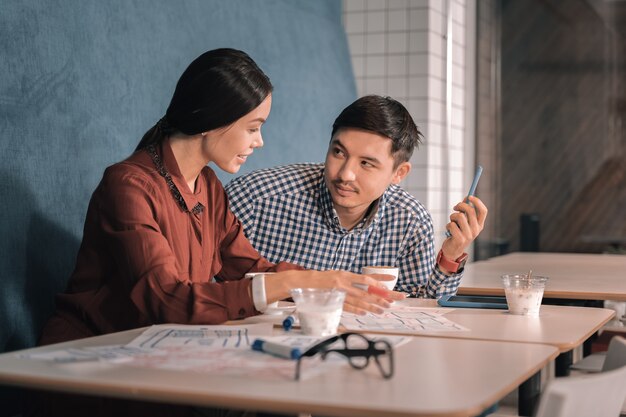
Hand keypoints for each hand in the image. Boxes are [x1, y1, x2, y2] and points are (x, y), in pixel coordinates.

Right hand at [264, 270, 405, 315]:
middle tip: (397, 298)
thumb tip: (364, 287)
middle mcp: (343, 281)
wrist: (300, 282)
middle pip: (368, 290)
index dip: (380, 279)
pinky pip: (348, 306)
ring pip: (360, 300)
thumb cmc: (319, 280)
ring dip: (374, 305)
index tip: (393, 280)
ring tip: (386, 309)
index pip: (366, 277)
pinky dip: (358, 310)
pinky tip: (367, 312)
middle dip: (384, 294)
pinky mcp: (333, 300)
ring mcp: (338, 292)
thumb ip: (348, 282)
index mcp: (344, 274)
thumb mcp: (335, 277)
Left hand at [442, 195, 487, 259]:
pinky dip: (448, 225)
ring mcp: (469, 235)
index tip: (469, 196)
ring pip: (459, 216)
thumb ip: (466, 212)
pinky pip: (452, 225)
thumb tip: (466, 199)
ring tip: (451, 222)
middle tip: (455, 207)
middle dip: (460, 205)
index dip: (477, 202)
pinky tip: (449, 230)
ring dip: (452, 216)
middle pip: (471, 211)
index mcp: (480, 225)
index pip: (483, 211)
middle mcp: (476, 230)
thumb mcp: (464, 222)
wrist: (453, 250)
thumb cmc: (458, 233)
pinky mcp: (460, 239)